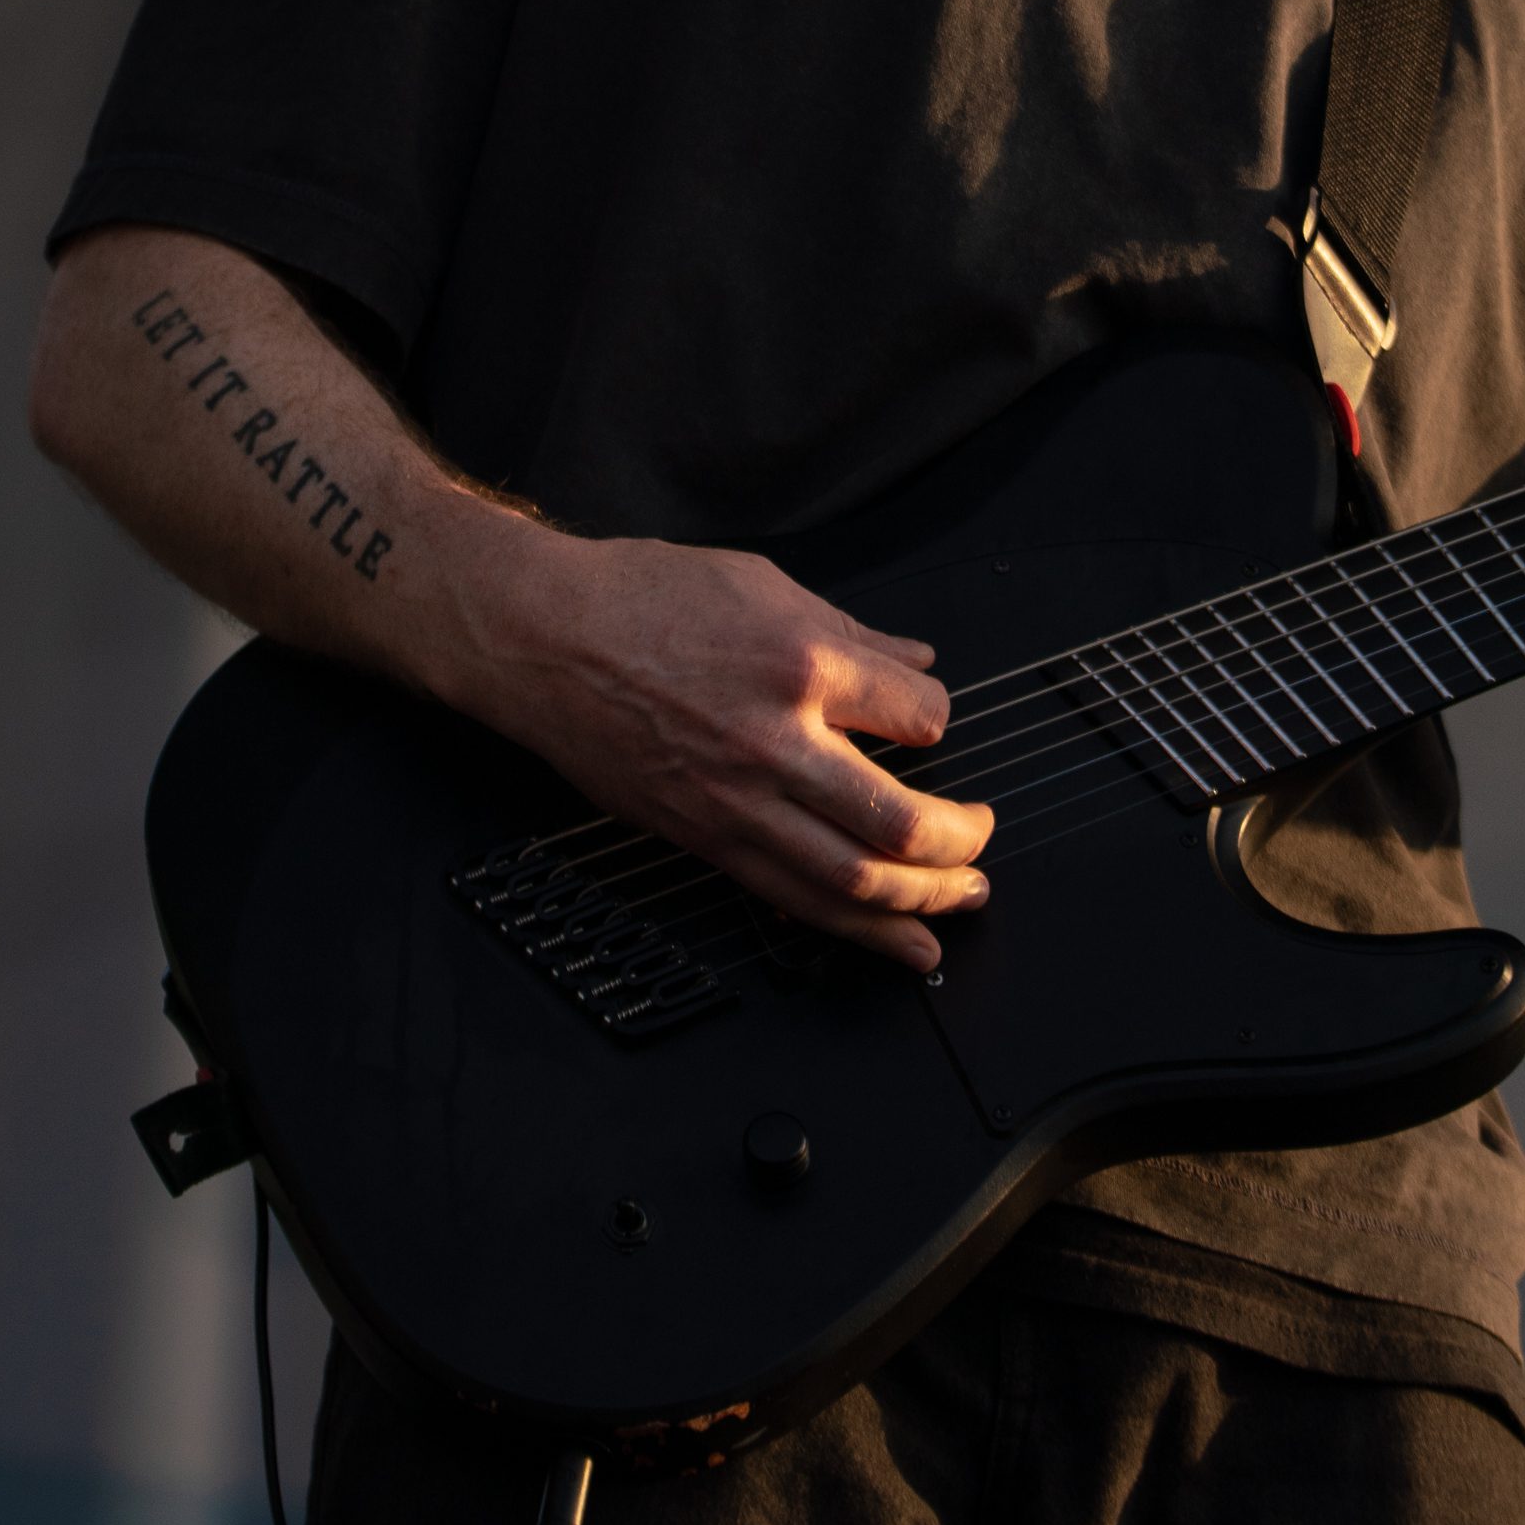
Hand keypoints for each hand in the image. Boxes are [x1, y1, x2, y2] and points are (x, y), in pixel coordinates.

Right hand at [463, 532, 994, 970]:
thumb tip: (917, 663)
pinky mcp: (700, 837)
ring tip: (958, 907)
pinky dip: (845, 928)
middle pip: (899, 823)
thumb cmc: (641, 597)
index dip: (941, 724)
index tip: (933, 726)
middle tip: (982, 836)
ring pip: (848, 880)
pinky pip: (786, 897)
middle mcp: (777, 742)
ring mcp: (736, 800)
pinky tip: (882, 938)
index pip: (921, 718)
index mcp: (803, 664)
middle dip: (959, 842)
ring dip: (918, 905)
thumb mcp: (765, 586)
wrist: (543, 638)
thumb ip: (853, 633)